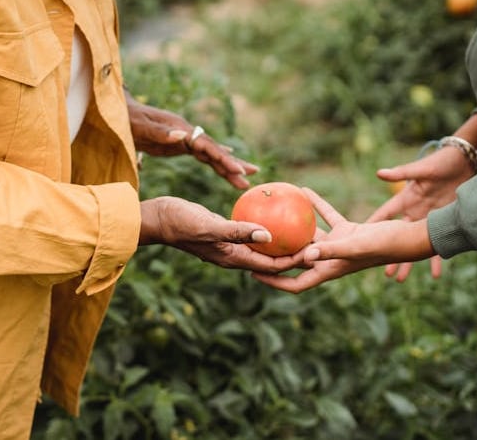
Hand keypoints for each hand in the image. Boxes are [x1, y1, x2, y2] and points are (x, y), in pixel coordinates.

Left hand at [126, 98, 259, 189]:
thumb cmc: (128, 120)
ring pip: (212, 154)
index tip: (236, 169)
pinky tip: (228, 167)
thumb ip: (159, 132)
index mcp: (180, 129)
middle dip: (232, 163)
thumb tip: (181, 135)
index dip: (221, 157)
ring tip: (247, 178)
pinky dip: (216, 162)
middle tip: (253, 174)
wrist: (121, 112)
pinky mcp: (181, 145)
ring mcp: (185, 138)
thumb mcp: (139, 127)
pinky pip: (203, 156)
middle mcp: (187, 132)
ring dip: (228, 166)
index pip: (206, 145)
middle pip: (214, 150)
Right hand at [139, 196, 301, 273]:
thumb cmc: (180, 222)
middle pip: (271, 260)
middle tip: (317, 240)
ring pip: (262, 247)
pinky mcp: (224, 233)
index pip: (271, 266)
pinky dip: (264, 226)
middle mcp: (234, 255)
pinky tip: (275, 210)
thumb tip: (269, 235)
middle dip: (294, 255)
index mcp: (233, 258)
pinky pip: (250, 232)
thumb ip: (238, 232)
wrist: (158, 218)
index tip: (315, 252)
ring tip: (303, 227)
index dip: (294, 262)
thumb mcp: (210, 226)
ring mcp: (229, 245)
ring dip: (281, 241)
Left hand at [253, 189, 434, 292]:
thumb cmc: (386, 245)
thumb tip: (305, 256)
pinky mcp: (348, 231)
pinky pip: (327, 217)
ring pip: (309, 236)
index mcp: (329, 270)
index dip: (273, 281)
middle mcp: (330, 260)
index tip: (252, 272)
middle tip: (254, 241)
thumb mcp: (356, 246)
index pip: (295, 283)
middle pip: (296, 261)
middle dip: (276, 254)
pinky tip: (303, 190)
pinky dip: (316, 206)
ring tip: (273, 212)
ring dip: (293, 226)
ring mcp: (338, 245)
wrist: (411, 235)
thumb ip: (331, 250)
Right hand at [367, 145, 473, 280]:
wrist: (464, 163)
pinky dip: (437, 260)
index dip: (370, 228)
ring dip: (408, 263)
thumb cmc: (440, 162)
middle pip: (396, 237)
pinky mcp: (442, 222)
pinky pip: (439, 244)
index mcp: (404, 200)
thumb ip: (401, 173)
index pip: (382, 216)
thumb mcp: (420, 170)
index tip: (354, 241)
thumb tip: (380, 173)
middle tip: (380, 271)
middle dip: (387, 254)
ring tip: (398, 279)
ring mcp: (427, 220)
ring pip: (414, 245)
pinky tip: (436, 275)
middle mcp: (412, 213)